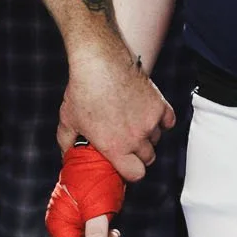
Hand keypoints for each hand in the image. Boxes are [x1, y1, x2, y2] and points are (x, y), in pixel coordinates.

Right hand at [47, 142, 124, 236]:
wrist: (98, 155)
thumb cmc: (95, 178)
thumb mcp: (98, 206)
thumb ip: (96, 232)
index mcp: (59, 224)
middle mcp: (62, 225)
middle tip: (115, 236)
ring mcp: (72, 222)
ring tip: (115, 231)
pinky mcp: (81, 219)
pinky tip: (112, 228)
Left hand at [58, 55, 173, 181]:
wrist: (99, 62)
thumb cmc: (83, 90)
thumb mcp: (68, 121)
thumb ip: (67, 143)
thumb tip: (67, 155)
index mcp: (116, 147)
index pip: (136, 175)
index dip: (130, 172)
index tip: (123, 165)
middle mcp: (136, 138)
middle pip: (148, 159)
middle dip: (137, 155)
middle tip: (126, 144)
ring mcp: (150, 121)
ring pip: (156, 139)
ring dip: (147, 136)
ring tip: (131, 124)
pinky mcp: (159, 104)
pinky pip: (168, 121)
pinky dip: (161, 121)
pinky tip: (147, 116)